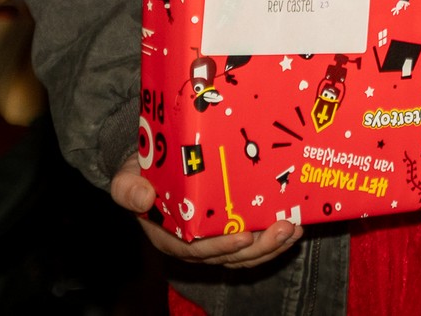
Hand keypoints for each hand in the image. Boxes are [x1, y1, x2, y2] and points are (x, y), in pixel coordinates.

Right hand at [111, 157, 300, 269]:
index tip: (244, 235)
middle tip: (283, 229)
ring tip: (294, 229)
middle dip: (258, 247)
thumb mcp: (126, 177)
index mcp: (170, 235)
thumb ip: (128, 188)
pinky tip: (294, 225)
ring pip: (245, 253)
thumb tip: (142, 199)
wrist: (152, 164)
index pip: (197, 249)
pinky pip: (252, 242)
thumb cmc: (142, 171)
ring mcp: (214, 238)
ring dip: (271, 245)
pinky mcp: (230, 227)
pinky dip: (273, 238)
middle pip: (228, 255)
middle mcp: (194, 243)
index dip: (221, 246)